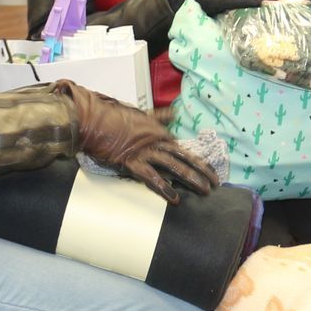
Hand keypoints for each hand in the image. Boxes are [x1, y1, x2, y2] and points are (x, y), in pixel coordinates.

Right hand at [54, 80, 215, 202]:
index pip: (185, 150)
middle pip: (185, 158)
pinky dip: (164, 188)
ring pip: (174, 166)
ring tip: (204, 190)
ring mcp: (146, 152)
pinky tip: (175, 199)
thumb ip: (160, 116)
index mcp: (160, 134)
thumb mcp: (142, 115)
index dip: (199, 162)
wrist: (94, 120)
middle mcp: (157, 143)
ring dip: (191, 179)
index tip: (211, 172)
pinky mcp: (132, 162)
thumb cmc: (116, 118)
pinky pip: (151, 177)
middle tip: (216, 183)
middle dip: (202, 171)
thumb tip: (174, 111)